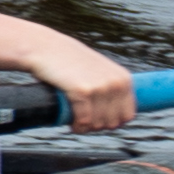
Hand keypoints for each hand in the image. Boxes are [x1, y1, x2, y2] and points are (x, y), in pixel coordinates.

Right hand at [22, 29, 137, 134]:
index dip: (112, 122)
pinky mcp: (83, 92)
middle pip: (113, 123)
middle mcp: (116, 83)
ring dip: (86, 127)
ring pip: (98, 124)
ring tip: (75, 120)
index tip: (98, 120)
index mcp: (124, 79)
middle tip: (83, 120)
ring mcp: (101, 87)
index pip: (128, 115)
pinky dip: (77, 126)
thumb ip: (109, 86)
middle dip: (97, 126)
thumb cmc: (69, 60)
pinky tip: (71, 123)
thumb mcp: (98, 70)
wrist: (45, 47)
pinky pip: (84, 121)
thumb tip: (114, 113)